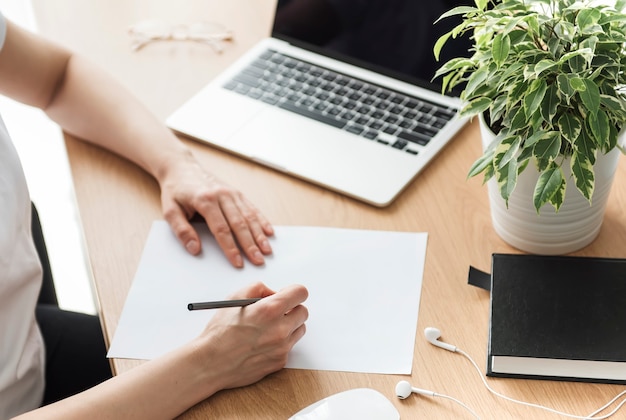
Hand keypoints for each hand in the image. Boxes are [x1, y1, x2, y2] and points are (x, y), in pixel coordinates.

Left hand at [158, 152, 273, 266]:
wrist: (181, 167)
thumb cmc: (176, 190)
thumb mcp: (169, 210)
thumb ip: (181, 230)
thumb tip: (194, 249)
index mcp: (205, 200)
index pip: (221, 229)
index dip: (230, 247)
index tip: (237, 262)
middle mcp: (221, 195)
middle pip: (239, 224)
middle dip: (250, 244)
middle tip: (258, 261)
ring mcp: (231, 192)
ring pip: (248, 216)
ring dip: (259, 234)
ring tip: (266, 250)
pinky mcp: (236, 192)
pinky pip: (252, 207)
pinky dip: (261, 220)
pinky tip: (269, 231)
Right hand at [196, 282, 307, 390]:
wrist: (211, 363)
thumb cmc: (220, 331)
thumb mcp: (235, 297)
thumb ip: (259, 288)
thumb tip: (274, 293)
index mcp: (269, 310)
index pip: (301, 293)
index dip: (293, 291)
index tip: (287, 294)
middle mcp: (280, 329)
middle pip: (303, 312)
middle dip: (292, 308)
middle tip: (277, 311)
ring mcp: (282, 347)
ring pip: (299, 329)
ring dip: (289, 325)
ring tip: (268, 327)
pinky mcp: (280, 361)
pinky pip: (289, 346)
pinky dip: (281, 343)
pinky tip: (263, 342)